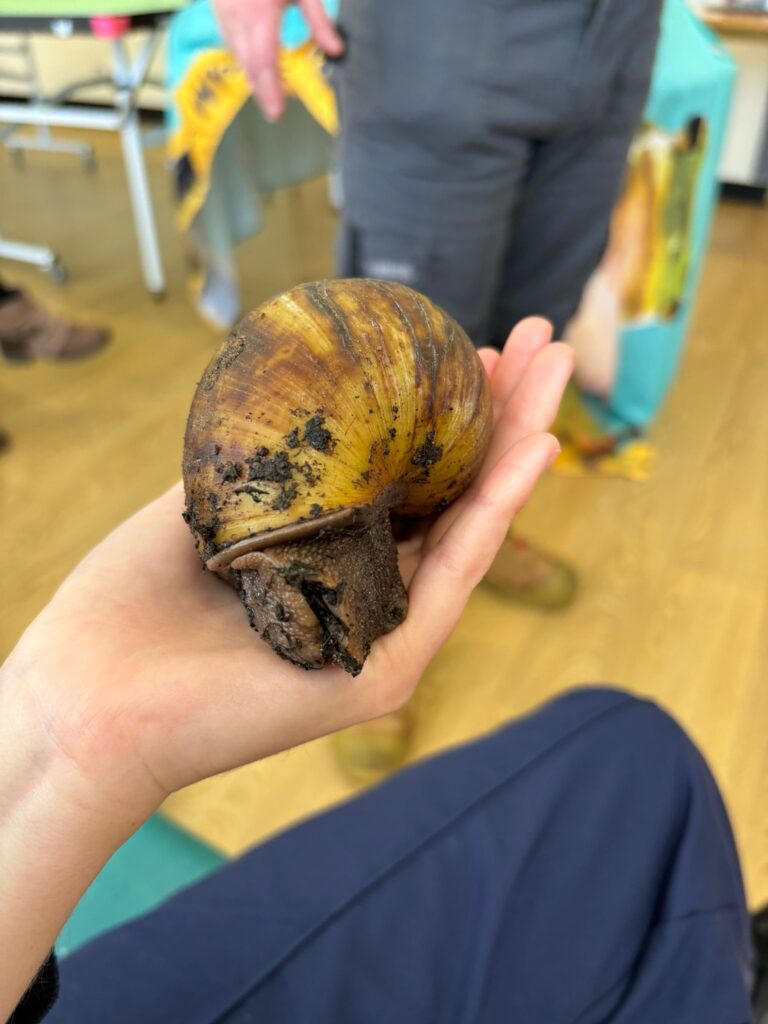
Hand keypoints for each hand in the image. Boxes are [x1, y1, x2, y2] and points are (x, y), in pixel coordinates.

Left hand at [2, 319, 571, 824]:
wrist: (90, 698)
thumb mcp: (213, 503)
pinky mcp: (385, 672)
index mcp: (332, 557)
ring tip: (558, 368)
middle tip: (544, 342)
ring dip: (521, 444)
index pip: (408, 477)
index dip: (447, 410)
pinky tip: (532, 449)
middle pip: (454, 493)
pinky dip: (497, 510)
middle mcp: (369, 591)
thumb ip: (273, 460)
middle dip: (503, 413)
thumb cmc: (133, 607)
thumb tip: (308, 388)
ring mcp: (383, 633)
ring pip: (472, 527)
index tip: (472, 345)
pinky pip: (454, 578)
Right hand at [212, 0, 343, 121]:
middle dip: (261, 88)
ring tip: (269, 91)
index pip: (263, 62)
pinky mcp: (218, 9)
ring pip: (236, 54)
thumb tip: (336, 51)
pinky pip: (229, 40)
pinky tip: (255, 64)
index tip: (276, 112)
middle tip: (276, 108)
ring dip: (251, 73)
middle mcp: (236, 17)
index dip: (269, 91)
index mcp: (259, 14)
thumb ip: (318, 20)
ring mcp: (223, 13)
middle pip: (248, 64)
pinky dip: (242, 55)